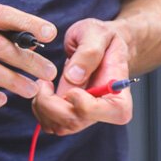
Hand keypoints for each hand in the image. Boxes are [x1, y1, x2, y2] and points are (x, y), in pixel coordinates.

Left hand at [31, 17, 133, 135]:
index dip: (83, 103)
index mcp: (120, 95)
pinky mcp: (70, 117)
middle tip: (45, 81)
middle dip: (50, 103)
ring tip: (45, 83)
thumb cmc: (102, 39)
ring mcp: (86, 117)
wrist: (98, 45)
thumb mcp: (97, 33)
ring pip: (58, 126)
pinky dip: (40, 108)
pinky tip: (44, 90)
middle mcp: (104, 111)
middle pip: (74, 122)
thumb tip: (74, 76)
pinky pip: (49, 123)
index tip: (71, 80)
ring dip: (42, 105)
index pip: (108, 112)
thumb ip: (89, 52)